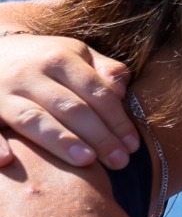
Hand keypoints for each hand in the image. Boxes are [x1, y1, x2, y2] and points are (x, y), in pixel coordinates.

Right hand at [0, 34, 136, 169]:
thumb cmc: (42, 59)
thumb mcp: (75, 53)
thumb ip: (103, 70)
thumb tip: (122, 92)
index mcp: (59, 59)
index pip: (96, 91)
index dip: (117, 119)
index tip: (133, 145)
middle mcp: (30, 74)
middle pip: (70, 108)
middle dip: (99, 136)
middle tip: (120, 162)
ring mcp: (2, 93)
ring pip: (34, 119)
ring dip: (60, 141)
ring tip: (87, 162)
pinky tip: (7, 161)